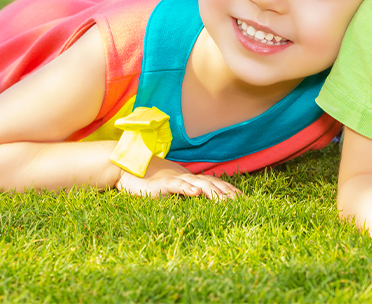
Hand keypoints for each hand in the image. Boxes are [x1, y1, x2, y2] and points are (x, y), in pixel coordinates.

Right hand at [116, 160, 240, 199]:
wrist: (127, 168)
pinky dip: (187, 188)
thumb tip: (197, 197)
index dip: (228, 190)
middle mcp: (186, 177)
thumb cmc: (149, 180)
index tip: (243, 199)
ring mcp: (175, 179)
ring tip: (226, 201)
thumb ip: (183, 190)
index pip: (214, 183)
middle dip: (227, 193)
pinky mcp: (162, 184)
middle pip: (212, 184)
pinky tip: (196, 193)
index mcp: (189, 179)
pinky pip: (176, 185)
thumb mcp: (170, 186)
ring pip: (198, 184)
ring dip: (213, 192)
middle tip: (242, 202)